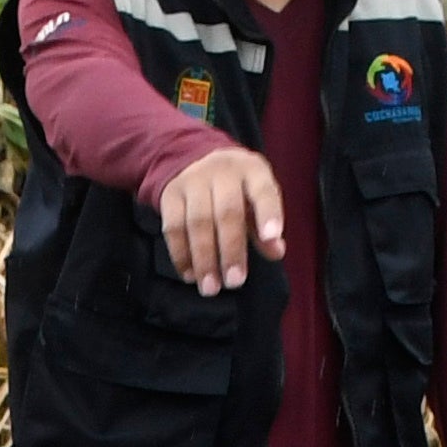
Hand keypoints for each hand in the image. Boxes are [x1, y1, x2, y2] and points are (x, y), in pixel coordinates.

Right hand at [158, 145, 288, 293]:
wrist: (196, 159)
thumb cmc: (237, 188)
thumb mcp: (257, 199)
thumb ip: (265, 226)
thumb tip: (276, 251)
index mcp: (252, 170)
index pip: (263, 191)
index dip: (268, 214)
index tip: (272, 238)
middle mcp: (222, 171)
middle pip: (227, 213)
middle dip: (230, 250)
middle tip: (234, 282)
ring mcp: (193, 180)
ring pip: (197, 222)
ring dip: (204, 259)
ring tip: (210, 287)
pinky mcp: (170, 194)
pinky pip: (173, 227)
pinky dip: (181, 254)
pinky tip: (190, 276)